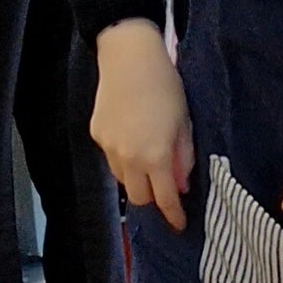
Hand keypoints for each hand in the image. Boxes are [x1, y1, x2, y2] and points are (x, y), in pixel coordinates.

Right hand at [92, 21, 193, 232]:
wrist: (129, 56)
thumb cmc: (166, 86)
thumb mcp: (184, 123)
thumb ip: (184, 158)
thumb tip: (181, 185)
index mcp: (156, 156)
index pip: (165, 199)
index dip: (173, 216)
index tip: (180, 225)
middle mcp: (129, 158)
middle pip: (139, 198)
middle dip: (153, 199)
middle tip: (165, 189)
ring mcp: (109, 147)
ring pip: (123, 179)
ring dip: (137, 179)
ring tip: (148, 160)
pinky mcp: (97, 135)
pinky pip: (112, 159)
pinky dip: (124, 159)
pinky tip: (133, 139)